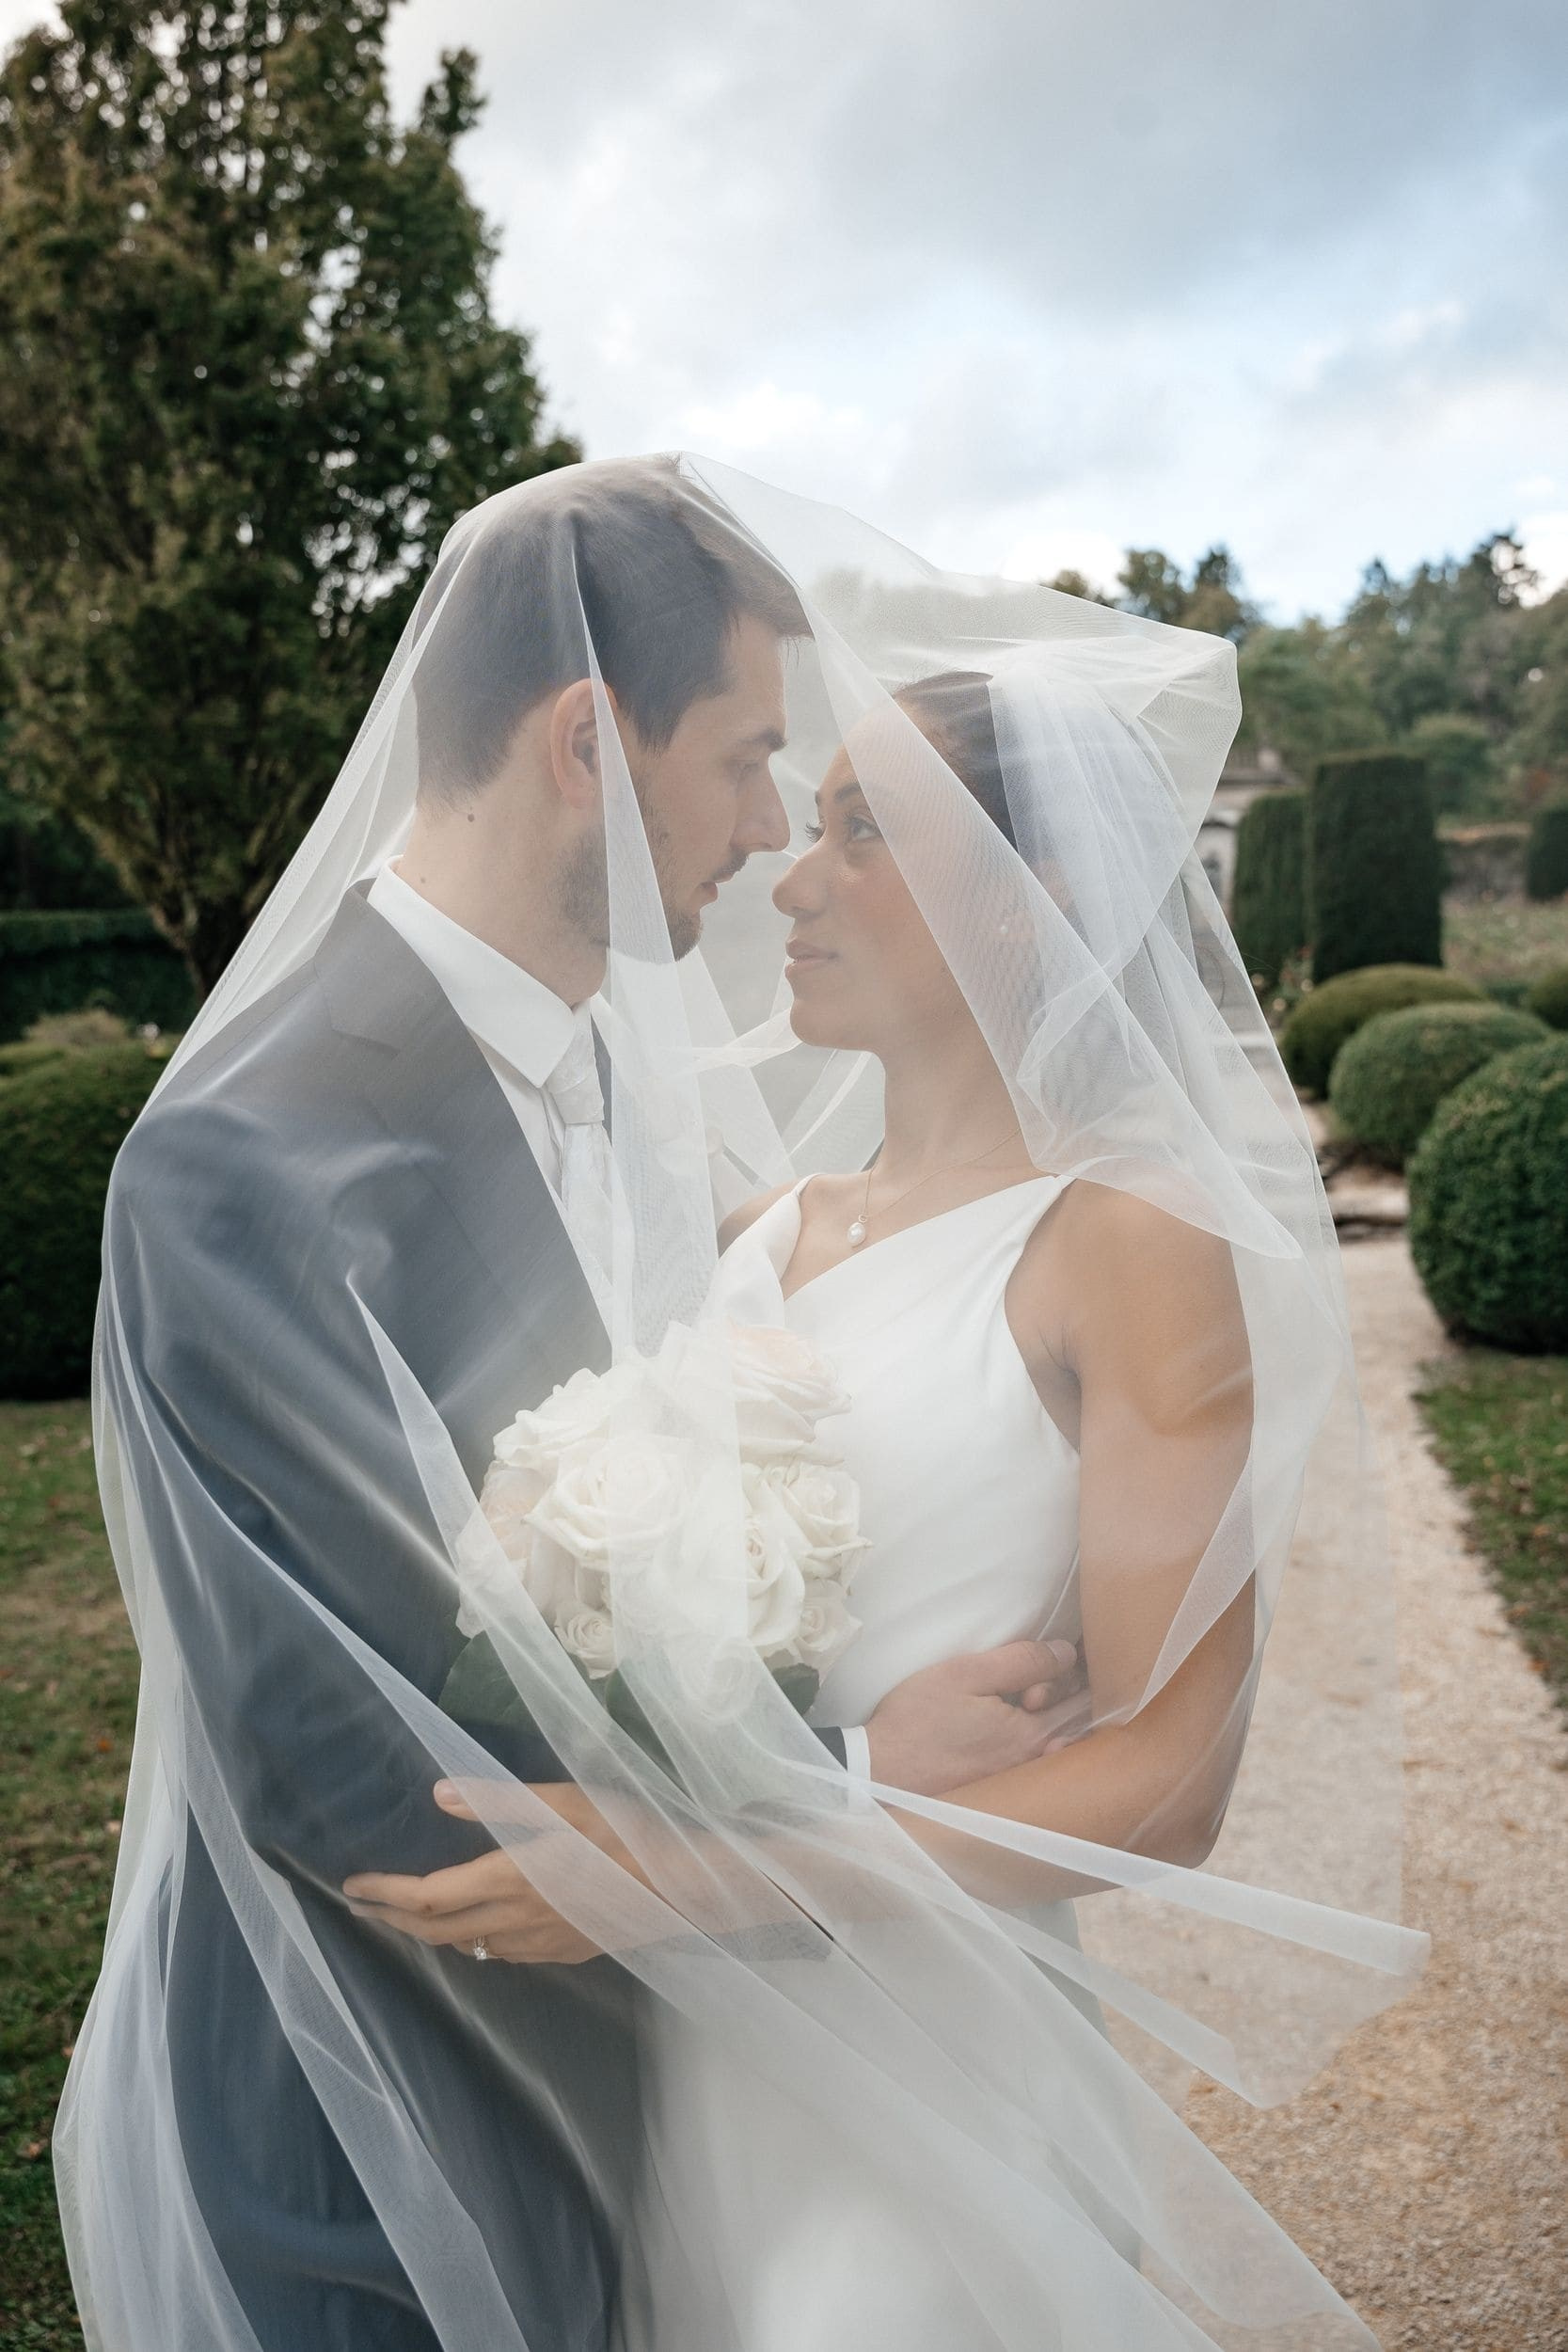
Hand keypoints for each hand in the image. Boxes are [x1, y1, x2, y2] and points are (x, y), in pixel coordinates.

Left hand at [342, 1781, 635, 1966]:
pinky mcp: (563, 1953)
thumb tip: (440, 1794)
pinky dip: (472, 1942)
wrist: (682, 1889)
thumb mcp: (565, 1801)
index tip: (351, 1889)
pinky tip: (478, 1931)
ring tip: (411, 1917)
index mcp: (508, 1880)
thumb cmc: (626, 1834)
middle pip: (436, 1931)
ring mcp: (538, 1944)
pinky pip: (501, 1955)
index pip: (427, 1897)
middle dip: (393, 1921)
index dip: (384, 1896)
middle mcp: (513, 1921)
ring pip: (467, 1948)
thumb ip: (500, 1799)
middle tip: (364, 1909)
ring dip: (429, 1934)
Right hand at [862, 1637, 1084, 1796]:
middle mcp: (1030, 1762)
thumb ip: (1020, 1662)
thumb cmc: (918, 1719)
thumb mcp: (966, 1674)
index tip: (1068, 1647)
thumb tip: (1066, 1652)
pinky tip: (1013, 1717)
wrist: (880, 1770)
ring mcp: (1013, 1777)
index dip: (1079, 1669)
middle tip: (1029, 1672)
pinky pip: (1031, 1754)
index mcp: (1029, 1734)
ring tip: (1018, 1692)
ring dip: (1045, 1711)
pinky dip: (1034, 1732)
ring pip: (1051, 1737)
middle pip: (1068, 1719)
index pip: (1079, 1698)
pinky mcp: (996, 1785)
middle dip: (1059, 1689)